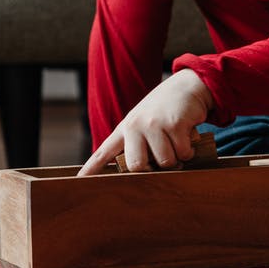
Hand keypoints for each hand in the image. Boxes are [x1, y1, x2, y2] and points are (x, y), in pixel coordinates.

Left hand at [78, 69, 213, 175]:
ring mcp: (154, 124)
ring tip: (176, 142)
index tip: (79, 180)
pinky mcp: (174, 124)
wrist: (187, 87)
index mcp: (125, 129)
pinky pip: (183, 153)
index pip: (104, 151)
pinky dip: (188, 150)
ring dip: (177, 158)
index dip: (91, 168)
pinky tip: (187, 136)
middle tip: (161, 160)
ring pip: (166, 162)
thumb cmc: (165, 111)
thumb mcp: (144, 122)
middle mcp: (135, 126)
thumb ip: (137, 144)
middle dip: (153, 169)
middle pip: (137, 166)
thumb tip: (140, 172)